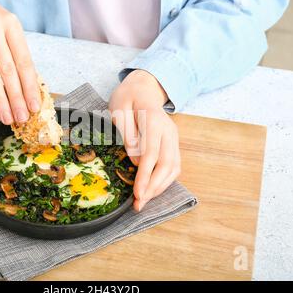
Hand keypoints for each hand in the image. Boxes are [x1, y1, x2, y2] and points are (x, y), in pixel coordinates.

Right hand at [0, 0, 39, 124]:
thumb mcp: (10, 32)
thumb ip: (19, 58)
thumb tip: (29, 93)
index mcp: (11, 24)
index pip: (24, 61)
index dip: (30, 87)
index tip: (34, 106)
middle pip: (7, 70)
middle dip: (16, 98)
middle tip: (22, 117)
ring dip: (0, 100)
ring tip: (7, 117)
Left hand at [108, 70, 180, 210]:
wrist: (144, 88)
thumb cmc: (128, 97)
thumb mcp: (118, 108)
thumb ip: (126, 132)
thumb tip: (135, 160)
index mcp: (153, 120)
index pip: (152, 154)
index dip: (145, 176)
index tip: (137, 193)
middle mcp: (168, 131)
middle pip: (168, 164)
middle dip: (154, 187)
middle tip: (139, 204)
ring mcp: (173, 138)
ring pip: (174, 168)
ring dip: (160, 187)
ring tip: (144, 201)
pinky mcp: (173, 144)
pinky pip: (173, 166)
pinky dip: (163, 181)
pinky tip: (151, 190)